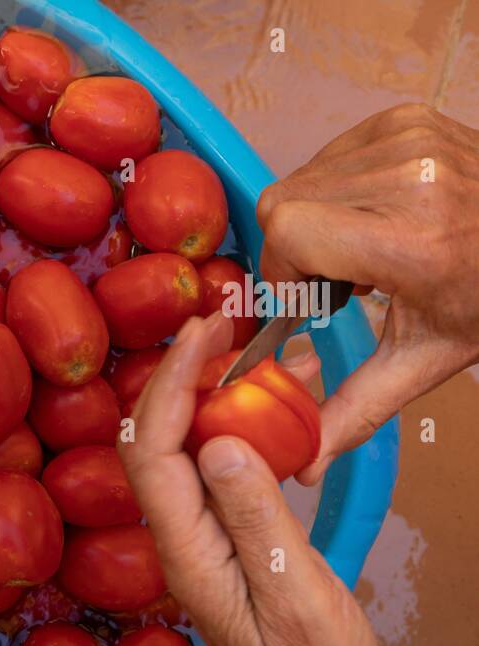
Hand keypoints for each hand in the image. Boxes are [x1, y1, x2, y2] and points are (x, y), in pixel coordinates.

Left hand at [119, 312, 440, 645]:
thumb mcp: (297, 596)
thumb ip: (257, 521)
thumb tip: (219, 444)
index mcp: (185, 553)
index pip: (152, 450)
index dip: (170, 383)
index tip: (203, 330)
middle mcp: (178, 543)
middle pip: (156, 441)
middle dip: (181, 375)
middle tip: (225, 323)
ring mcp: (199, 543)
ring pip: (186, 452)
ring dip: (211, 396)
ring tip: (257, 350)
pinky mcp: (224, 544)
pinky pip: (217, 473)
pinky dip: (238, 429)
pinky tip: (274, 408)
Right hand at [256, 102, 478, 483]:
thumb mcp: (426, 359)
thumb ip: (356, 407)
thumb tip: (304, 465)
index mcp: (412, 244)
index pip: (290, 230)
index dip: (284, 266)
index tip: (313, 295)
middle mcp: (410, 181)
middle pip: (283, 204)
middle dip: (295, 246)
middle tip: (343, 275)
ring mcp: (410, 139)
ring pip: (301, 177)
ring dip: (316, 216)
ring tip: (365, 243)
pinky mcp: (405, 117)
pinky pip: (330, 154)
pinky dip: (337, 185)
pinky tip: (375, 212)